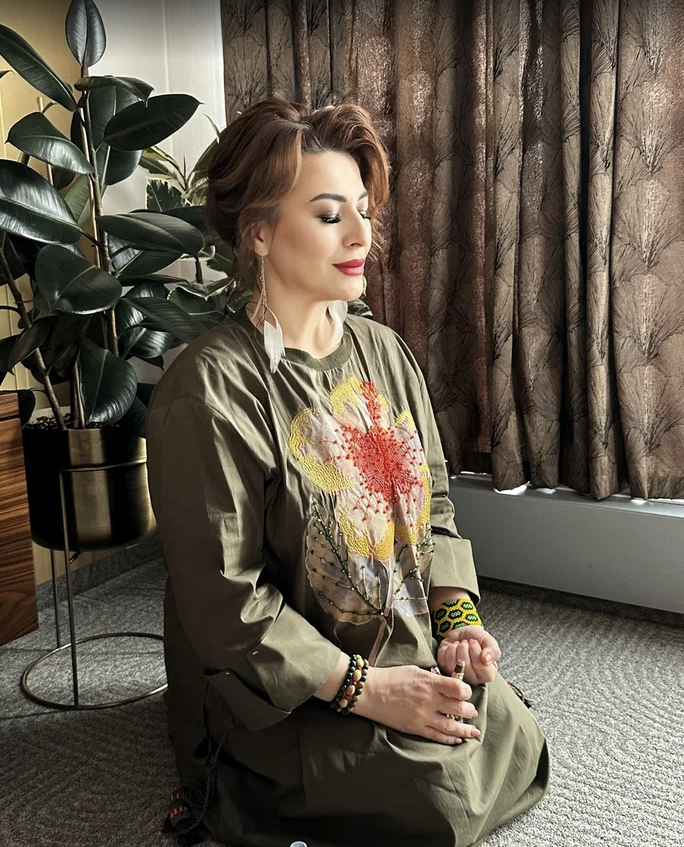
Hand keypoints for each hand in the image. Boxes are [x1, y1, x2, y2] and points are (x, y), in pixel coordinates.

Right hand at [353, 665, 480, 744]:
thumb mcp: (415, 671)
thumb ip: (432, 679)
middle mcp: (429, 700)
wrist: (371, 692)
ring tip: (473, 731)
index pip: (458, 688)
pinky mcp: (415, 728)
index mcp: (429, 682)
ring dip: (465, 729)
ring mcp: (422, 716)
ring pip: (451, 726)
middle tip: (472, 712)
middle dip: (469, 711)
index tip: (466, 693)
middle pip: (458, 708)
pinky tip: (457, 739)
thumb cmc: (392, 677)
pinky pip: (437, 736)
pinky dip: (450, 739)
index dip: (466, 692)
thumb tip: (447, 685)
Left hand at [437, 625, 500, 686]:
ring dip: (456, 648)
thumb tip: (486, 659)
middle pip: (466, 667)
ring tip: (461, 644)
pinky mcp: (446, 670)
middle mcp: (474, 679)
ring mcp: (460, 676)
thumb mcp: (488, 640)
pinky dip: (448, 650)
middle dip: (464, 648)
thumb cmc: (477, 638)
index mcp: (488, 674)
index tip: (475, 643)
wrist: (463, 633)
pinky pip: (445, 662)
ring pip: (454, 665)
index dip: (476, 652)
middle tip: (467, 642)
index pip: (482, 668)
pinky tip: (453, 648)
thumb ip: (493, 650)